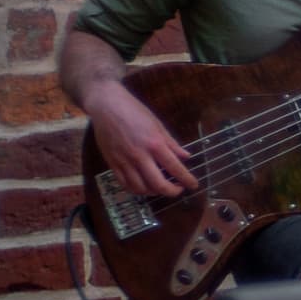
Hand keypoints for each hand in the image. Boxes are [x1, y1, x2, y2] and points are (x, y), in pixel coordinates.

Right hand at [87, 83, 196, 197]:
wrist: (107, 106)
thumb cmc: (134, 111)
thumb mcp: (157, 124)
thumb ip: (171, 143)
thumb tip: (186, 156)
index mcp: (154, 144)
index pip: (175, 167)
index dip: (187, 179)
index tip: (194, 185)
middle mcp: (140, 156)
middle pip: (158, 184)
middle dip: (172, 191)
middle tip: (178, 190)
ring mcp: (125, 161)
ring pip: (141, 188)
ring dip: (154, 193)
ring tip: (160, 188)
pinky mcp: (112, 164)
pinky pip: (125, 184)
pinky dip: (136, 190)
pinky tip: (143, 187)